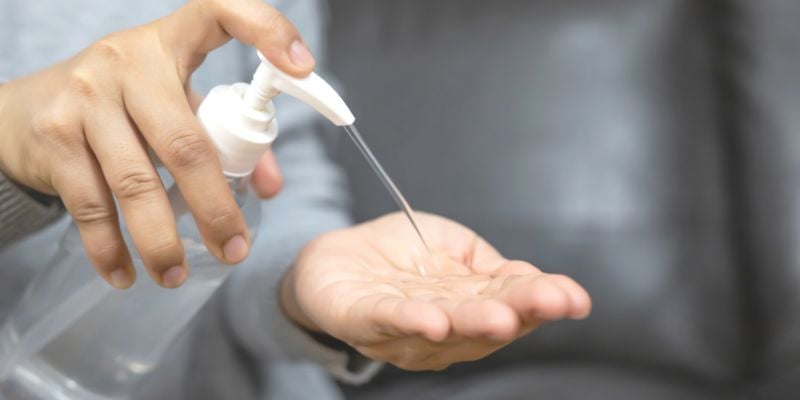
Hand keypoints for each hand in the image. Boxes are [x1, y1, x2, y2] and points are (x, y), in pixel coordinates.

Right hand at [0, 0, 313, 288]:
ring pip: (137, 183)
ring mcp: (85, 99)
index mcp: (168, 43)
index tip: (303, 66)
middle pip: (185, 143)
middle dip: (214, 208)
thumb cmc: (122, 106)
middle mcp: (126, 63)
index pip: (219, 10)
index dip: (266, 29)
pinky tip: (125, 274)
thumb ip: (225, 138)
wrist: (26, 111)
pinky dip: (110, 248)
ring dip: (162, 241)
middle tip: (235, 251)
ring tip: (177, 277)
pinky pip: (91, 206)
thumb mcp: (173, 105)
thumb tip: (266, 186)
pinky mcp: (54, 138)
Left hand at [281, 212, 591, 370]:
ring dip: (472, 322)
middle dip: (520, 311)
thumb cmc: (401, 255)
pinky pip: (388, 321)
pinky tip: (432, 320)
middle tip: (552, 303)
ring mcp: (405, 330)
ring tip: (500, 317)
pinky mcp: (362, 320)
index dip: (544, 299)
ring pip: (444, 327)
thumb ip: (487, 265)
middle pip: (486, 320)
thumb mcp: (453, 246)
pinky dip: (411, 322)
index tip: (576, 297)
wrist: (337, 259)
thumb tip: (527, 275)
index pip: (512, 301)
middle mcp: (445, 327)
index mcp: (471, 303)